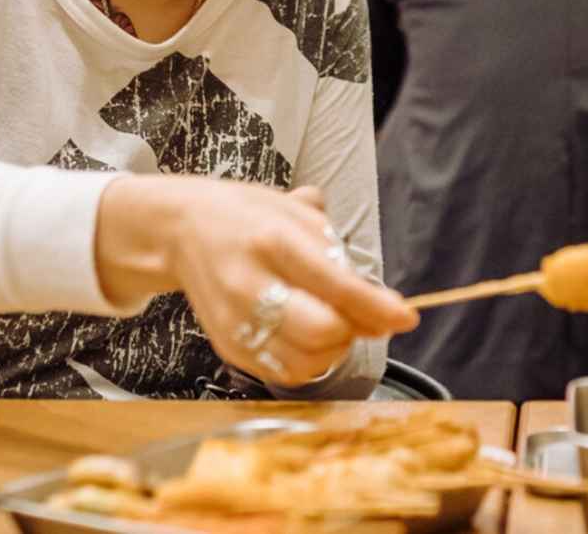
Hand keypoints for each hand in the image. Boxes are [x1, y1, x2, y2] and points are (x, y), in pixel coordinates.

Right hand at [97, 177, 417, 385]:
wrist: (181, 230)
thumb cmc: (251, 218)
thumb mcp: (296, 215)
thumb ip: (340, 255)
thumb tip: (383, 304)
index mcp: (272, 241)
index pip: (334, 284)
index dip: (376, 306)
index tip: (407, 316)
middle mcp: (249, 284)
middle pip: (319, 331)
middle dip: (352, 329)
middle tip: (360, 316)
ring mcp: (234, 320)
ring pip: (304, 361)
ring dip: (334, 350)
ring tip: (334, 324)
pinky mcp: (227, 347)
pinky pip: (283, 371)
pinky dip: (310, 362)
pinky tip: (311, 338)